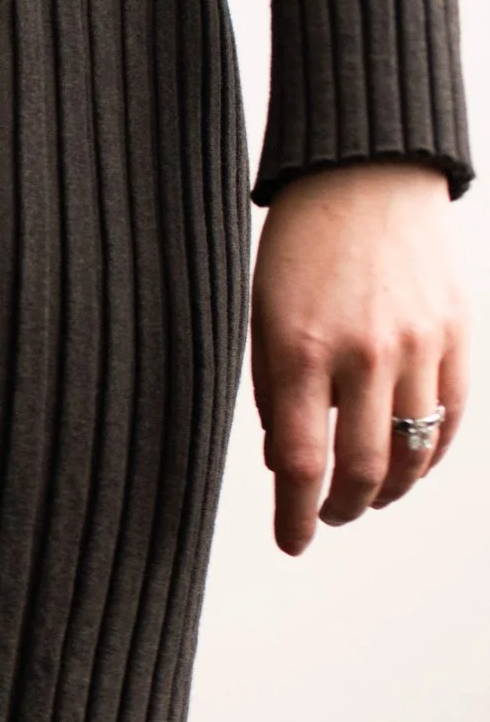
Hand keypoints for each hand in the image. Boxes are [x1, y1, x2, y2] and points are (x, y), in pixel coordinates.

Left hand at [251, 161, 467, 554]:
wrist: (367, 177)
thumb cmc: (300, 252)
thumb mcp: (262, 323)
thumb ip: (274, 396)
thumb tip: (286, 466)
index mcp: (300, 353)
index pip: (301, 464)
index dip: (296, 517)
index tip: (293, 544)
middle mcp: (365, 354)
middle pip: (362, 469)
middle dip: (343, 508)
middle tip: (328, 517)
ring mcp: (419, 344)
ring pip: (414, 450)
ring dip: (390, 488)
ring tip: (367, 496)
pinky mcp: (459, 334)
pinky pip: (452, 415)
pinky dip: (432, 452)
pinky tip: (411, 463)